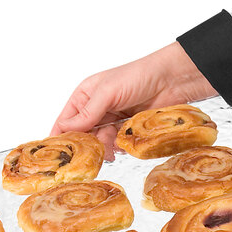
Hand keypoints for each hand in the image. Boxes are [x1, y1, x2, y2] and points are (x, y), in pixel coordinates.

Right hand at [50, 42, 215, 157]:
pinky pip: (117, 145)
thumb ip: (87, 112)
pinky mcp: (127, 130)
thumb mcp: (107, 92)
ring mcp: (112, 121)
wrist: (171, 81)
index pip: (65, 121)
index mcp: (85, 96)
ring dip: (104, 147)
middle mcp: (96, 109)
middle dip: (87, 145)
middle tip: (92, 154)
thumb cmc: (137, 77)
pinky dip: (119, 147)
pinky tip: (124, 145)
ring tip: (112, 147)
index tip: (59, 154)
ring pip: (100, 143)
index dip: (61, 137)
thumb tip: (65, 129)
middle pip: (82, 136)